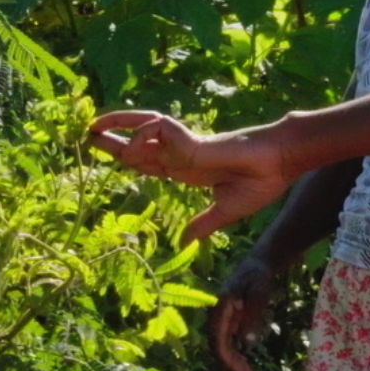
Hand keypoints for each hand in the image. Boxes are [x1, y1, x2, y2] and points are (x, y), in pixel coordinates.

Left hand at [87, 111, 293, 242]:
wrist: (280, 163)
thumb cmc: (261, 182)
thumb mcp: (226, 211)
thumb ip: (203, 224)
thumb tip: (184, 244)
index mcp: (188, 170)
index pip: (151, 162)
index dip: (130, 158)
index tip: (111, 155)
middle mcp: (183, 155)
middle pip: (141, 144)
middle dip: (114, 139)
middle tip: (89, 135)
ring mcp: (185, 145)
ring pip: (145, 129)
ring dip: (119, 126)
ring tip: (94, 127)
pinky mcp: (190, 140)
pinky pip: (157, 130)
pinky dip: (142, 135)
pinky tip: (136, 146)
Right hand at [210, 254, 276, 370]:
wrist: (257, 265)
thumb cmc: (259, 277)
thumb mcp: (260, 294)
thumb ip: (253, 316)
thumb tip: (246, 342)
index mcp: (220, 308)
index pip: (217, 338)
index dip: (224, 357)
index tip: (237, 370)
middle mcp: (216, 315)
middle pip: (217, 344)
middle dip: (229, 363)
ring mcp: (221, 319)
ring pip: (221, 345)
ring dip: (231, 360)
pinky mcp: (228, 321)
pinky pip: (227, 341)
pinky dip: (234, 353)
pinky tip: (244, 363)